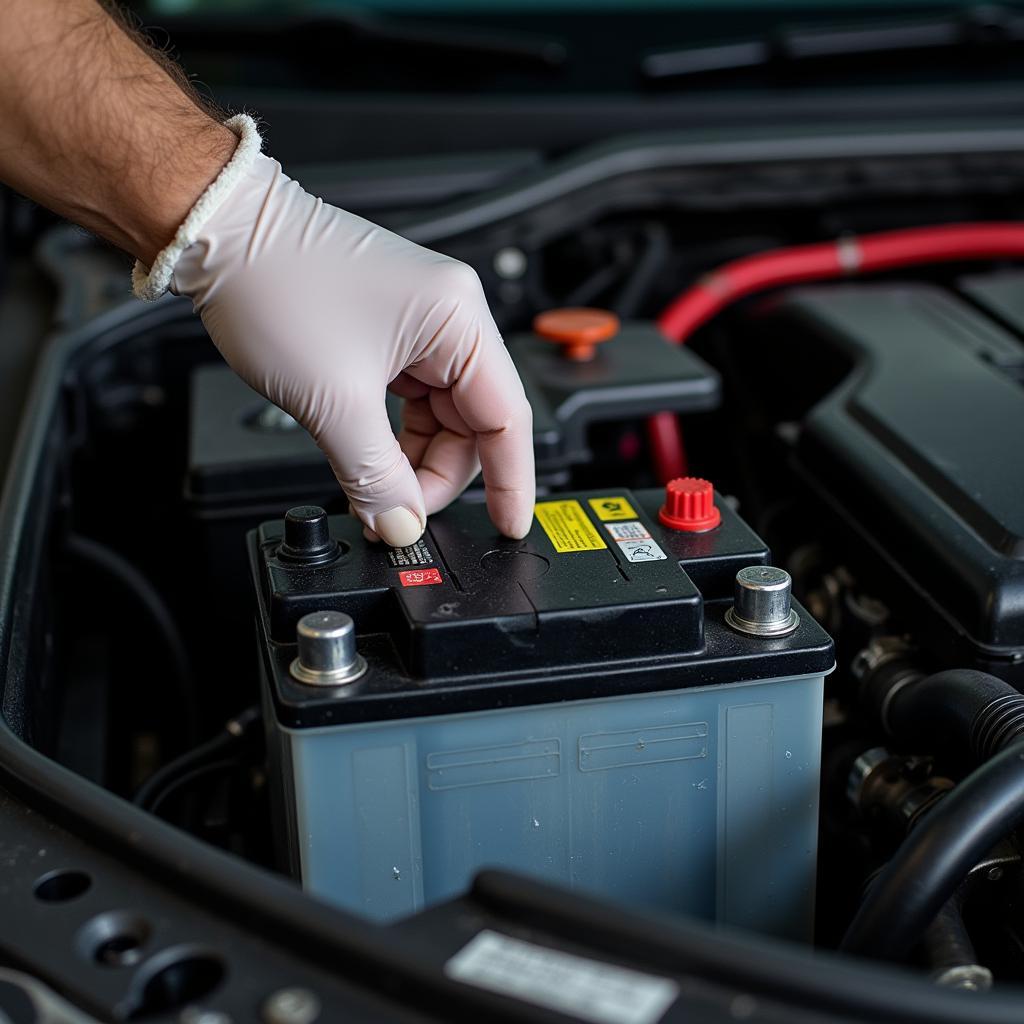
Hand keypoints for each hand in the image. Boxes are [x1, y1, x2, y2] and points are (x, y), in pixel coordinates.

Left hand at [171, 154, 534, 546]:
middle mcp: (448, 316)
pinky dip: (390, 439)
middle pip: (472, 423)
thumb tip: (402, 523)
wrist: (217, 234)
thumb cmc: (272, 282)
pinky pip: (408, 402)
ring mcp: (418, 324)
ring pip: (438, 418)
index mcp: (457, 318)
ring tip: (374, 493)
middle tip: (401, 515)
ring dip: (411, 462)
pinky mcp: (387, 332)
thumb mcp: (334, 402)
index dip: (511, 480)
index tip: (508, 525)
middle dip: (438, 476)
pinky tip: (367, 462)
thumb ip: (375, 476)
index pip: (507, 417)